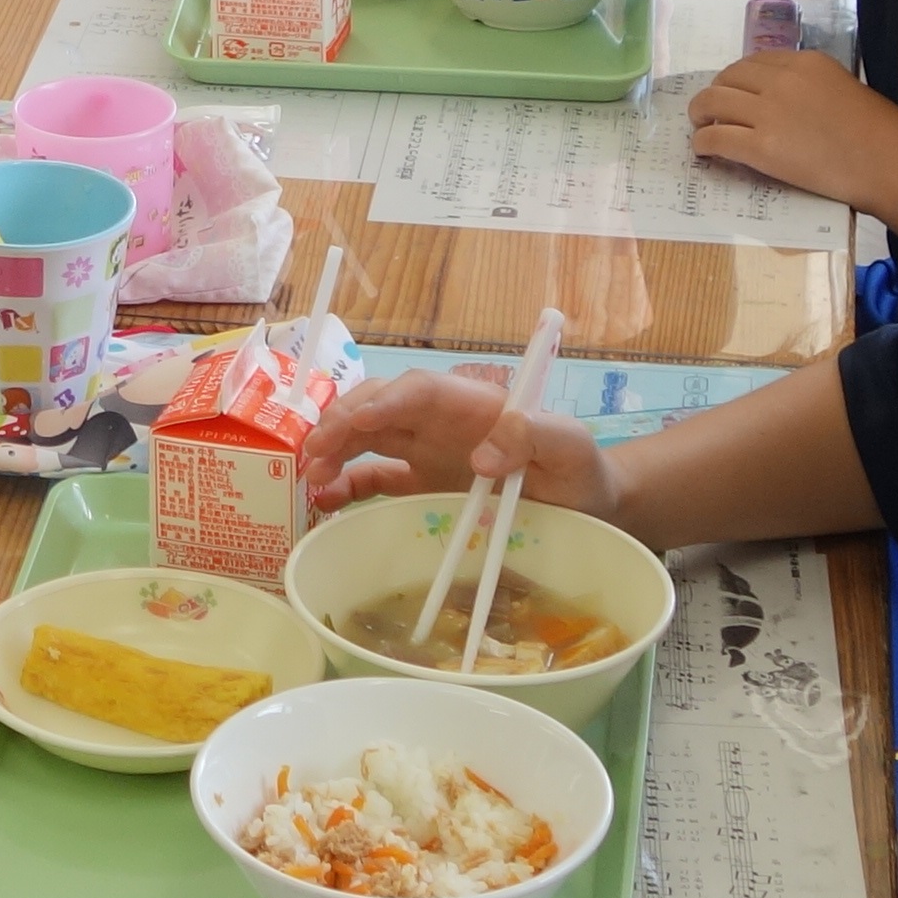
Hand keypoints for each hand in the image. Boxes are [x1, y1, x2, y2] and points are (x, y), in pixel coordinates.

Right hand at [292, 364, 616, 522]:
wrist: (585, 507)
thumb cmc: (581, 471)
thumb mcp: (572, 449)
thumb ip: (536, 435)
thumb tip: (482, 452)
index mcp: (473, 405)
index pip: (420, 390)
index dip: (385, 401)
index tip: (357, 421)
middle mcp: (441, 422)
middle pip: (380, 406)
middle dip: (342, 423)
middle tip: (316, 455)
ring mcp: (427, 451)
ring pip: (366, 436)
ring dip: (334, 450)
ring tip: (312, 479)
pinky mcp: (421, 483)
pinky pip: (374, 478)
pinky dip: (345, 485)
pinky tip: (324, 500)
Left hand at [686, 47, 897, 215]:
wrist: (888, 166)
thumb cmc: (878, 135)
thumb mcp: (843, 89)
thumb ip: (809, 89)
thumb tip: (780, 104)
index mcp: (805, 62)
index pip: (755, 61)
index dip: (737, 78)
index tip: (734, 92)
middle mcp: (782, 80)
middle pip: (728, 77)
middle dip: (715, 93)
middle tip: (711, 111)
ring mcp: (770, 112)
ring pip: (712, 102)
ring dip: (700, 114)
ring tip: (701, 127)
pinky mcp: (761, 147)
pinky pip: (716, 137)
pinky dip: (703, 143)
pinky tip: (705, 151)